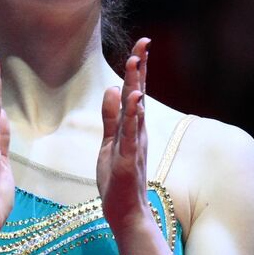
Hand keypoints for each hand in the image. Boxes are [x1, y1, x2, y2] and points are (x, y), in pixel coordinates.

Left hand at [98, 37, 151, 232]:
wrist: (126, 212)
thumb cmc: (117, 180)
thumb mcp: (110, 143)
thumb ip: (111, 117)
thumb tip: (112, 88)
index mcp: (132, 127)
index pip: (135, 92)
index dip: (138, 69)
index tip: (140, 46)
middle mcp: (138, 132)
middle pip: (138, 94)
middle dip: (140, 68)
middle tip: (143, 42)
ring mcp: (134, 144)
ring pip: (135, 109)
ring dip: (135, 84)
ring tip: (135, 61)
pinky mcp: (127, 158)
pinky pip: (130, 133)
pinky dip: (132, 115)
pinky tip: (133, 98)